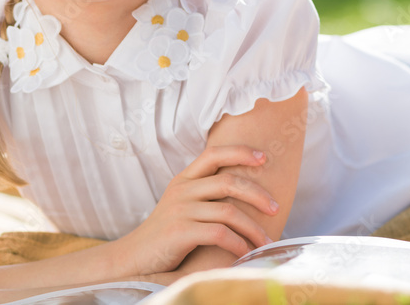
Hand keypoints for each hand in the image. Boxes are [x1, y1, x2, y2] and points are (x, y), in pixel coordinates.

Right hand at [116, 145, 278, 275]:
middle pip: (228, 181)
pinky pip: (219, 234)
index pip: (214, 154)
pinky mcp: (180, 232)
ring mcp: (180, 210)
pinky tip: (246, 253)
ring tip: (266, 240)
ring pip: (228, 211)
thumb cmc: (166, 233)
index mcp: (184, 179)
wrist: (134, 257)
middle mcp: (182, 190)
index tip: (264, 157)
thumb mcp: (181, 205)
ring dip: (252, 228)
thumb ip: (203, 193)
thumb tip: (244, 191)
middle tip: (276, 207)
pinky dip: (238, 244)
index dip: (240, 152)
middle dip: (257, 194)